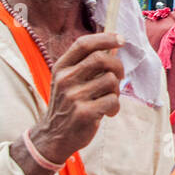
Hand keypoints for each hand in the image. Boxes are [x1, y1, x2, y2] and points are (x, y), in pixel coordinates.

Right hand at [30, 32, 125, 164]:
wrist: (53, 136)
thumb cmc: (68, 105)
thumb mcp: (68, 81)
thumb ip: (86, 65)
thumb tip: (113, 47)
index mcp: (61, 67)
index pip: (83, 44)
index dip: (105, 38)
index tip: (121, 40)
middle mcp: (65, 79)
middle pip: (101, 58)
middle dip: (118, 66)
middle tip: (119, 76)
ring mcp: (74, 96)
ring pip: (110, 80)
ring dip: (117, 90)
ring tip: (109, 99)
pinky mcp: (84, 112)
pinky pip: (112, 100)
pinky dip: (115, 107)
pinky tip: (108, 112)